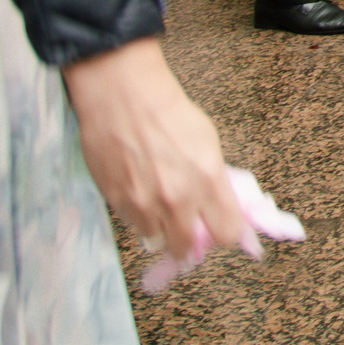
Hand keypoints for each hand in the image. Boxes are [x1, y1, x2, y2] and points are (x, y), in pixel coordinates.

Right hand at [64, 38, 251, 278]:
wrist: (124, 97)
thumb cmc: (170, 112)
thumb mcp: (208, 142)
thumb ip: (214, 181)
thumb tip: (217, 207)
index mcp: (208, 180)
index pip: (227, 232)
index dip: (224, 231)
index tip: (217, 225)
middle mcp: (177, 199)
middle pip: (185, 248)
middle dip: (188, 239)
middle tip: (186, 224)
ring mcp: (143, 204)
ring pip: (156, 241)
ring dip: (160, 229)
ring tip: (159, 205)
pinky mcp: (116, 202)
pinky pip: (132, 225)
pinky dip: (138, 217)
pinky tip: (140, 193)